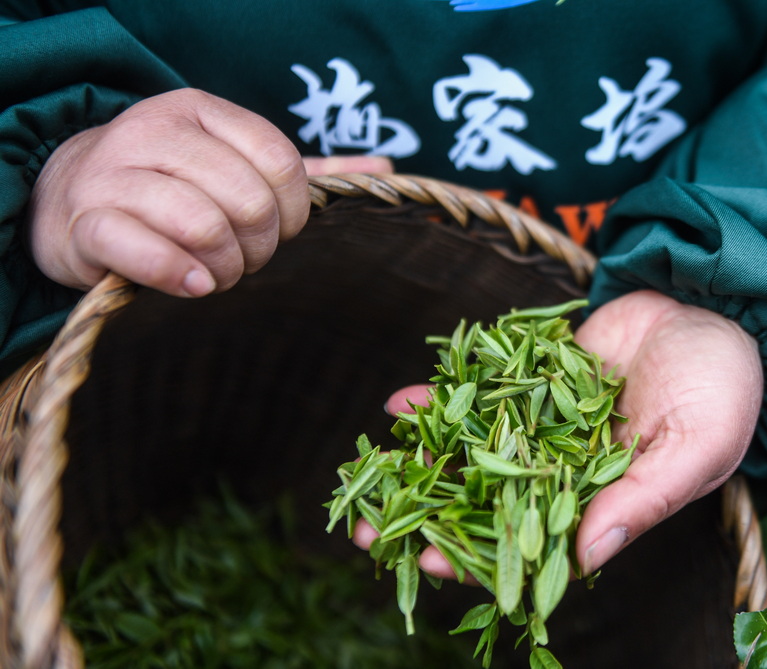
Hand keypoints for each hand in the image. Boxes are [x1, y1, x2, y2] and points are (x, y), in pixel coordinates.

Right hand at [27, 88, 391, 295]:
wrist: (70, 199)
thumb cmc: (172, 186)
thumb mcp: (234, 165)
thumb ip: (304, 169)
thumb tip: (384, 165)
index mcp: (203, 112)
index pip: (280, 161)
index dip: (293, 213)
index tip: (281, 235)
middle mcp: (157, 131)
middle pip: (247, 199)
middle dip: (260, 247)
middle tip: (246, 263)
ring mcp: (115, 173)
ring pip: (201, 225)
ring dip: (224, 268)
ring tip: (219, 277)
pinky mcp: (86, 221)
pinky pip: (143, 250)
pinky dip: (179, 276)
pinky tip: (193, 286)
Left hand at [369, 291, 762, 579]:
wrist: (713, 310)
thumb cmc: (722, 387)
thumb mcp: (695, 447)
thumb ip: (643, 500)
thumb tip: (587, 557)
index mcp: (602, 498)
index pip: (533, 539)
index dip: (481, 556)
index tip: (428, 565)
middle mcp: (564, 466)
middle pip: (487, 500)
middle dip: (430, 517)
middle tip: (367, 533)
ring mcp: (543, 422)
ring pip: (474, 448)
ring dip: (423, 461)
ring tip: (367, 474)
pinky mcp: (532, 380)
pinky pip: (481, 393)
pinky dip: (443, 398)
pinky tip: (401, 403)